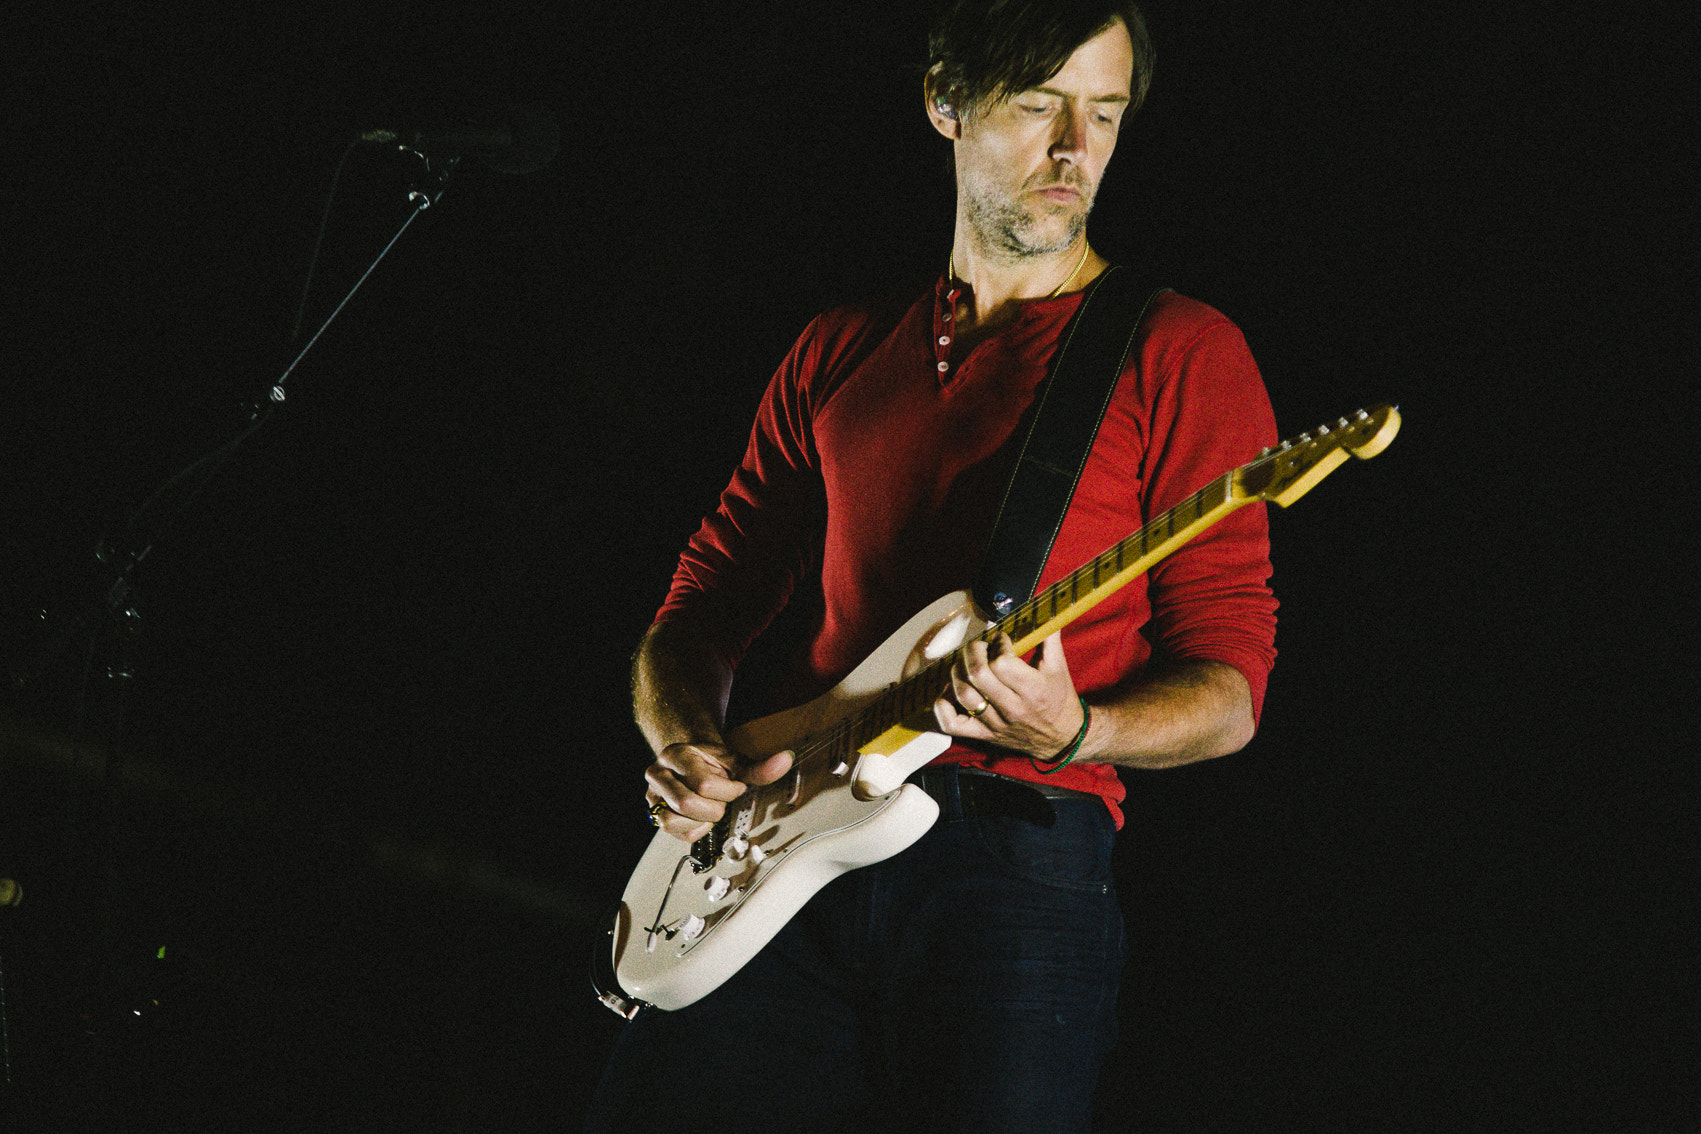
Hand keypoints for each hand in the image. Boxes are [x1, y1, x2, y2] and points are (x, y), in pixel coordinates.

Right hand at [644, 742, 793, 841]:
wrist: (691, 761)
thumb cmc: (713, 762)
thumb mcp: (735, 761)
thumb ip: (759, 767)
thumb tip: (786, 760)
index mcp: (677, 755)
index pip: (704, 784)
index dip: (728, 791)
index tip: (735, 787)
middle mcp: (658, 774)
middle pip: (686, 803)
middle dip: (714, 807)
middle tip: (722, 800)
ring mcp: (653, 795)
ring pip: (675, 822)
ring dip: (702, 820)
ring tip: (710, 807)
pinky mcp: (654, 814)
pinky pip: (678, 834)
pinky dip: (696, 830)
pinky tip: (702, 817)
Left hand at [932, 631, 1085, 759]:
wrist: (1062, 737)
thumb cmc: (1059, 697)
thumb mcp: (1059, 666)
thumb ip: (1048, 635)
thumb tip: (1042, 606)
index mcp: (1033, 689)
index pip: (1001, 663)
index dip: (997, 645)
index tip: (1000, 640)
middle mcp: (1013, 708)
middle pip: (978, 676)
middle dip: (973, 652)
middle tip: (979, 646)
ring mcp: (995, 724)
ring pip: (963, 695)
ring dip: (957, 672)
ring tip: (965, 662)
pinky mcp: (984, 735)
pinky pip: (952, 724)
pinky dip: (942, 707)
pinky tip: (949, 690)